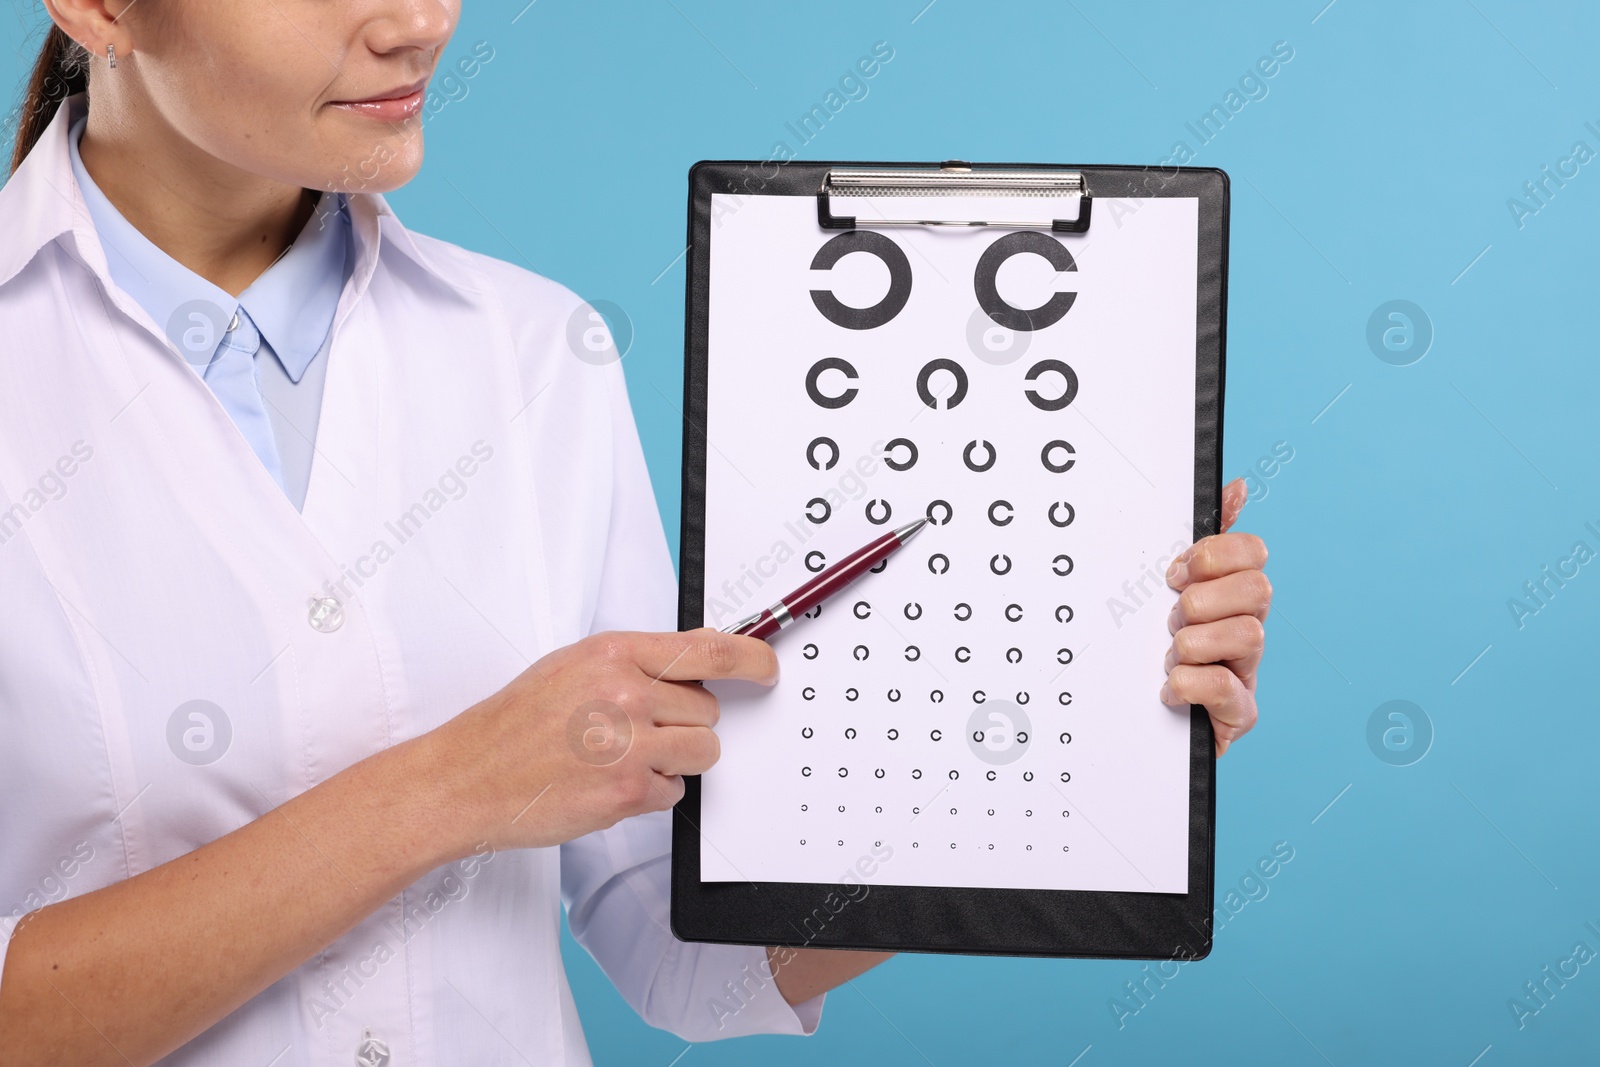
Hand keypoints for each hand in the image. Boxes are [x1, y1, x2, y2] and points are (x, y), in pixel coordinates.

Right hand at [427, 628, 777, 851]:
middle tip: (632, 732)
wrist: (467, 778)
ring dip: (675, 760)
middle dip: (682, 724)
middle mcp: (624, 692)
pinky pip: (677, 791)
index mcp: (612, 653)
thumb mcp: (572, 667)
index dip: (751, 658)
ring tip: (621, 757)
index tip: (767, 668)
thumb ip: (635, 661)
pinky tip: (607, 783)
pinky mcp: (628, 790)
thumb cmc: (514, 725)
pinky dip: (652, 794)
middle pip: (708, 708)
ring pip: (703, 750)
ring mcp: (628, 743)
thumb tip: (699, 654)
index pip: (708, 648)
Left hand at [1160, 478, 1270, 756]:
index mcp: (1231, 595)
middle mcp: (1247, 629)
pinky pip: (1227, 690)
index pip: (1253, 552)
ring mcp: (1247, 673)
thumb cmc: (1154, 650)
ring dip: (1195, 643)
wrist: (1140, 725)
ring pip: (1249, 636)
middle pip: (1258, 590)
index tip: (1175, 572)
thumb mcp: (1167, 590)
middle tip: (1172, 620)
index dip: (1214, 555)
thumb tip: (1235, 486)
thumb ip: (1200, 539)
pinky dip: (1190, 684)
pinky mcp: (1238, 716)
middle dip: (1203, 600)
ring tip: (1171, 656)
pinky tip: (1170, 688)